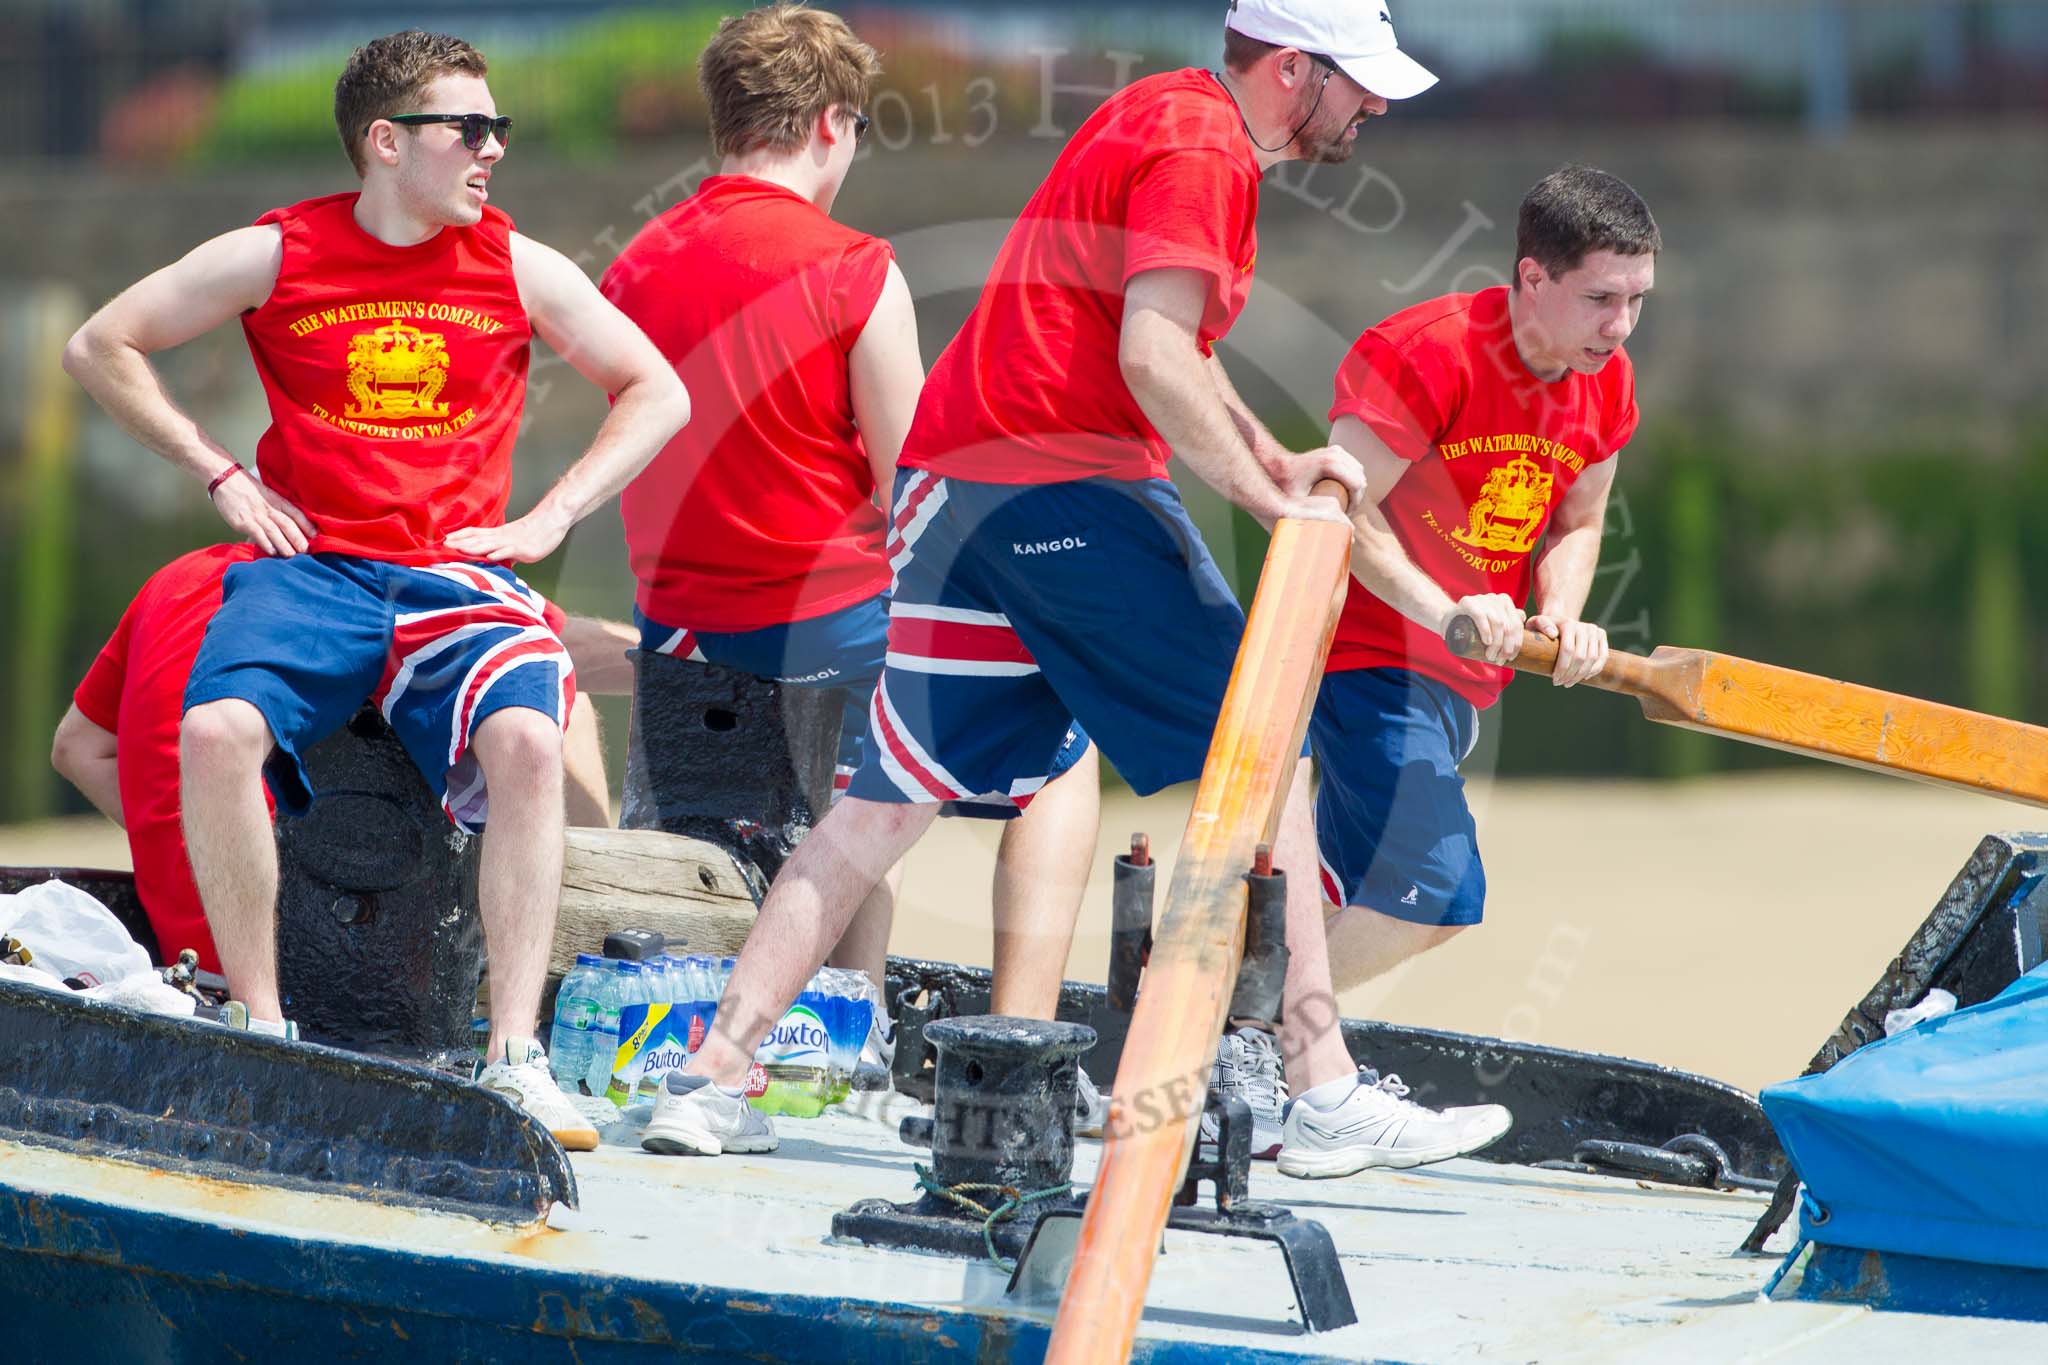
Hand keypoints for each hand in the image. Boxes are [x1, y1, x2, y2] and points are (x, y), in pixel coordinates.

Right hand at [210, 469, 314, 556]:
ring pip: (273, 531)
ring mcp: (255, 514)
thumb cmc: (250, 491)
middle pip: (287, 524)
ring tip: (292, 555)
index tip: (316, 535)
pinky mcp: (242, 520)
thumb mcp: (269, 496)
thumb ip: (280, 510)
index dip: (307, 524)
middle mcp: (269, 508)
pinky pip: (256, 533)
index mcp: (277, 500)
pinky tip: (272, 551)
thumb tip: (293, 528)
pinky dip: (265, 543)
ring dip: (284, 544)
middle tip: (306, 551)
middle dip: (298, 538)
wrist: (226, 479)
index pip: (296, 513)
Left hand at [443, 507, 571, 563]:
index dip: (460, 535)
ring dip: (472, 547)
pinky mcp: (522, 549)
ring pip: (488, 544)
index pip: (475, 533)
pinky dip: (498, 554)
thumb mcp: (515, 542)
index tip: (445, 539)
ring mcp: (511, 542)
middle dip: (460, 542)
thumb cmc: (534, 533)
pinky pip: (509, 551)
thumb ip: (503, 551)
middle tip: (443, 545)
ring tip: (458, 549)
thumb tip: (495, 561)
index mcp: (498, 534)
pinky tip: (489, 557)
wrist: (551, 523)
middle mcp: (501, 537)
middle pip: (477, 539)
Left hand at [1267, 444, 1366, 507]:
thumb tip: (1321, 530)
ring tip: (1346, 503)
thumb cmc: (1286, 484)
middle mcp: (1336, 454)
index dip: (1355, 503)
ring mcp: (1337, 450)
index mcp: (1330, 464)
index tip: (1346, 514)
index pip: (1358, 485)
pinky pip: (1353, 467)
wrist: (1277, 465)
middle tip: (1347, 511)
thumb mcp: (1297, 502)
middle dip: (1357, 497)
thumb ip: (1308, 514)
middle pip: (1360, 478)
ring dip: (1356, 488)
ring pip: (1359, 472)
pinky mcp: (1337, 450)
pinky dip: (1353, 479)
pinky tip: (1345, 492)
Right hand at [1444, 594, 1523, 664]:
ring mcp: (1482, 599)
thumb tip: (1523, 618)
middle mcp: (1496, 598)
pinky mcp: (1468, 603)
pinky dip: (1486, 631)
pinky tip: (1486, 641)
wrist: (1448, 619)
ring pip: (1498, 623)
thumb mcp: (1491, 623)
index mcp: (1505, 602)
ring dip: (1496, 643)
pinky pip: (1481, 617)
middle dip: (1506, 647)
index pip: (1517, 625)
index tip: (1511, 657)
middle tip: (1499, 660)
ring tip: (1490, 656)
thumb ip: (1507, 619)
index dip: (1517, 643)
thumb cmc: (1472, 625)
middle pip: (1508, 625)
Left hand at [1528, 615, 1607, 686]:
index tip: (1554, 680)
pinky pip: (1603, 656)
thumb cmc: (1544, 628)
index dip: (1562, 668)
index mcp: (1568, 624)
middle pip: (1580, 656)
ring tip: (1569, 682)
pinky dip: (1595, 669)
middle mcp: (1584, 626)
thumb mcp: (1536, 623)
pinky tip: (1584, 677)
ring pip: (1592, 658)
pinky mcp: (1601, 635)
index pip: (1568, 650)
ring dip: (1581, 675)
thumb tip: (1553, 634)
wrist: (1559, 622)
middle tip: (1561, 683)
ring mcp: (1594, 630)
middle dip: (1571, 674)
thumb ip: (1541, 624)